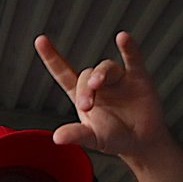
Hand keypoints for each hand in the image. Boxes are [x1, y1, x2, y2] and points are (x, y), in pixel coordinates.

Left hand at [35, 32, 167, 157]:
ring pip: (106, 67)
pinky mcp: (138, 77)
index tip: (40, 41)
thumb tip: (57, 138)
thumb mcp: (93, 139)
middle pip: (86, 75)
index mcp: (82, 95)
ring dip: (101, 73)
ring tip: (98, 84)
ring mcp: (118, 78)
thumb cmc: (114, 139)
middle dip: (85, 89)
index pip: (63, 73)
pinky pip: (133, 58)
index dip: (52, 57)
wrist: (142, 142)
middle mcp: (99, 83)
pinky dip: (129, 48)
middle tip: (87, 105)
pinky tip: (123, 38)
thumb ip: (76, 135)